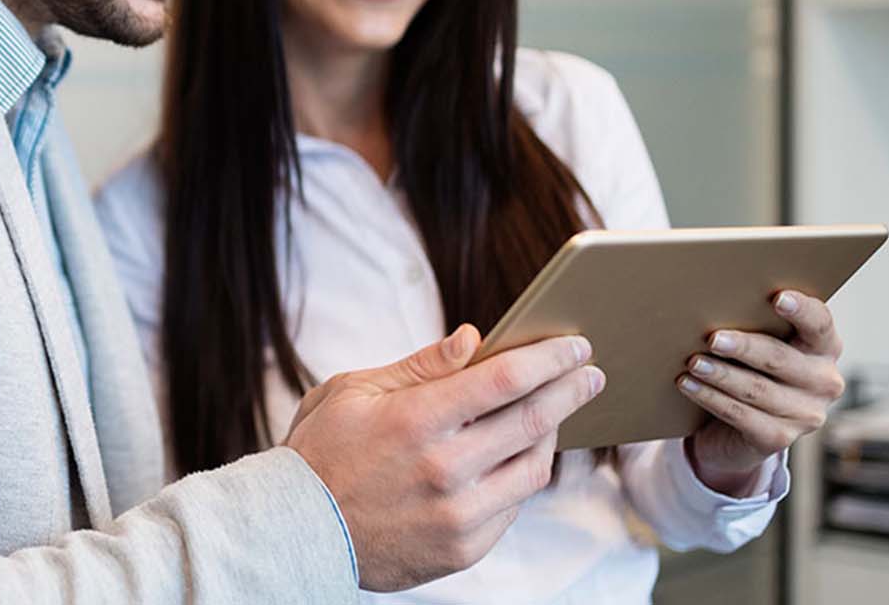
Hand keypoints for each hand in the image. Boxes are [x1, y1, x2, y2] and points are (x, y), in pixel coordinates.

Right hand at [285, 324, 604, 591]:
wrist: (297, 531)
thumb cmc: (322, 451)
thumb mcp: (354, 391)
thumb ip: (421, 366)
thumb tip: (474, 338)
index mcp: (415, 420)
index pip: (503, 380)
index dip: (548, 358)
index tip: (574, 344)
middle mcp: (443, 469)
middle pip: (531, 421)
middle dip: (570, 389)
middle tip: (591, 371)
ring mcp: (456, 515)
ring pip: (532, 467)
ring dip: (552, 433)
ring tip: (555, 411)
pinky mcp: (462, 549)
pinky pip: (512, 506)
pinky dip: (522, 474)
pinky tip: (518, 454)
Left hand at [678, 290, 846, 496]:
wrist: (740, 426)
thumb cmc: (749, 366)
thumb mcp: (759, 343)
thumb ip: (753, 322)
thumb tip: (715, 300)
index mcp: (824, 348)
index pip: (820, 323)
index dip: (801, 310)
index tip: (777, 297)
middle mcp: (823, 381)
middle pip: (780, 358)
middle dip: (744, 347)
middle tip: (713, 338)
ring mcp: (805, 414)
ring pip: (756, 389)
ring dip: (720, 374)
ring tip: (692, 362)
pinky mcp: (779, 438)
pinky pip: (740, 415)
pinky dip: (710, 398)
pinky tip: (688, 384)